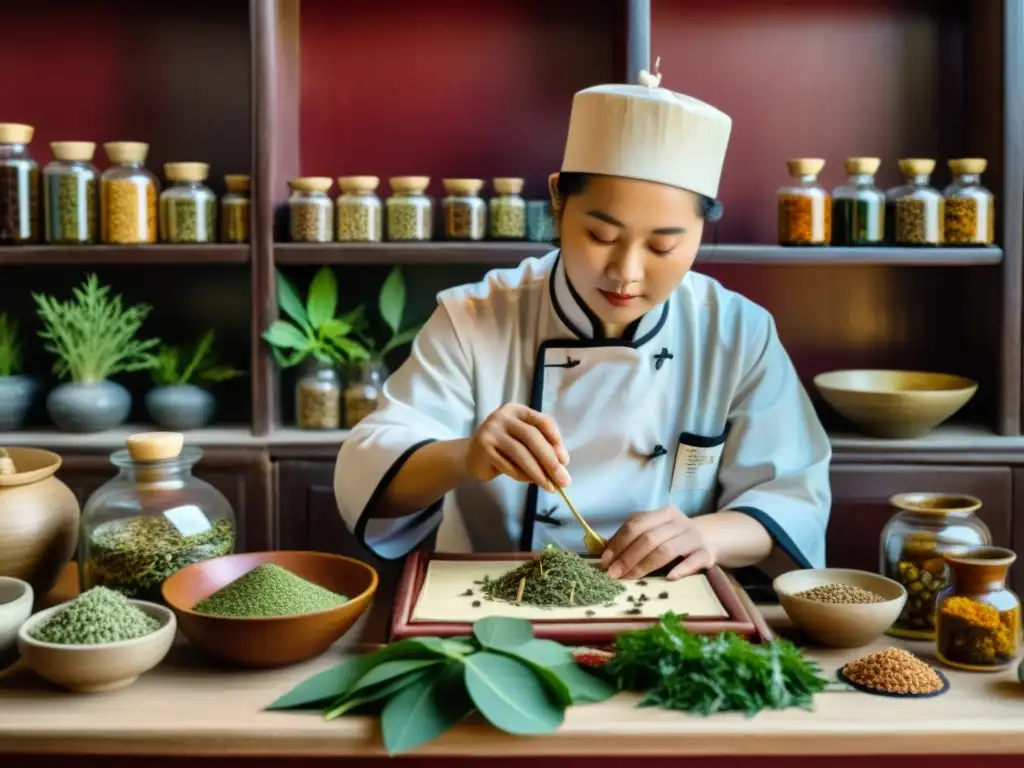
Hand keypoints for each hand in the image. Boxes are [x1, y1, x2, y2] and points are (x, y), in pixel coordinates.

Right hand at [463, 403, 570, 492]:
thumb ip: (541, 446)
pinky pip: (508, 465)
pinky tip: (530, 482)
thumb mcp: (523, 441)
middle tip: (563, 479)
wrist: (471, 456)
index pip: (542, 421)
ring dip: (538, 473)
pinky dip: (522, 476)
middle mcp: (502, 417)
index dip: (556, 440)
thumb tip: (562, 465)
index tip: (565, 460)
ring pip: (520, 453)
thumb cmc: (504, 448)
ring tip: (550, 486)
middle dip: (550, 460)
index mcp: (517, 410)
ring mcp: (491, 431)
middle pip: (532, 436)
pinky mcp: (483, 449)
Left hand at [599, 506, 715, 580]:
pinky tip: (668, 578)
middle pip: (648, 538)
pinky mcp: (707, 553)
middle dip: (627, 557)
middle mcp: (678, 522)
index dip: (618, 543)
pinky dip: (680, 569)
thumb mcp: (655, 530)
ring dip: (645, 566)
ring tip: (630, 578)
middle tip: (614, 574)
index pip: (636, 525)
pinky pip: (693, 561)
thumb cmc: (674, 537)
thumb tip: (606, 554)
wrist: (711, 538)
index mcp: (662, 513)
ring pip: (666, 550)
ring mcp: (693, 537)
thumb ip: (634, 538)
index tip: (605, 561)